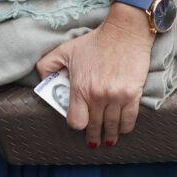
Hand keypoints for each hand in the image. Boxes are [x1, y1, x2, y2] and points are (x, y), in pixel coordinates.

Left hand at [34, 8, 153, 148]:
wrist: (124, 34)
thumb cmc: (94, 42)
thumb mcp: (64, 50)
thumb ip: (47, 65)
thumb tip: (42, 80)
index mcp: (79, 87)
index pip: (75, 120)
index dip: (76, 124)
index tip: (77, 123)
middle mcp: (97, 96)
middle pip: (94, 126)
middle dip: (92, 136)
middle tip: (92, 143)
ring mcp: (116, 97)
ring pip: (112, 126)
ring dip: (110, 136)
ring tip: (108, 141)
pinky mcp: (133, 95)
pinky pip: (129, 119)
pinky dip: (125, 128)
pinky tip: (122, 131)